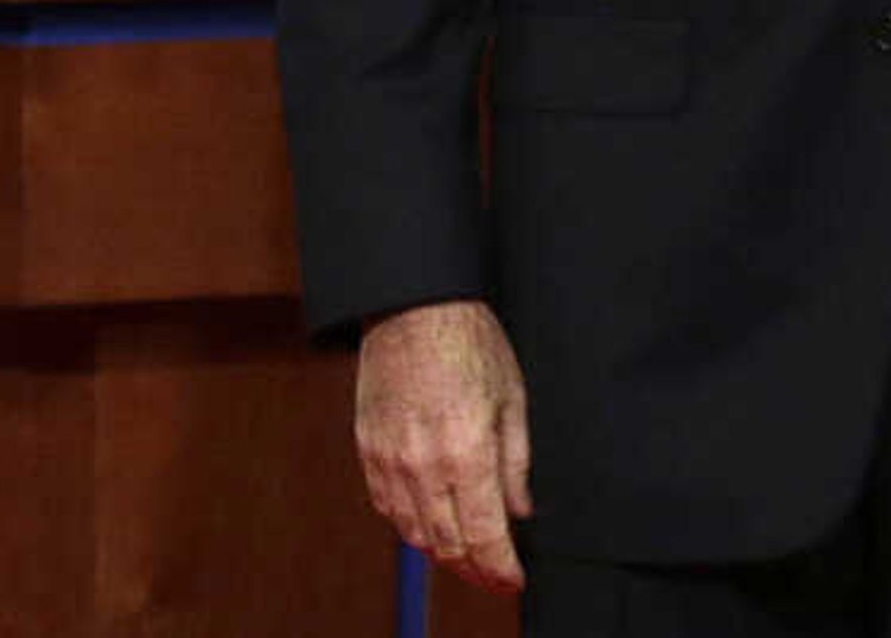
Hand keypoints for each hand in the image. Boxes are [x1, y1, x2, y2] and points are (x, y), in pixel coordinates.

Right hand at [354, 298, 531, 593]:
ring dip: (441, 553)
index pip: (484, 533)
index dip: (499, 567)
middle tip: (495, 577)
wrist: (413, 310)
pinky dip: (411, 526)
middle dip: (473, 568)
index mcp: (467, 451)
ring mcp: (390, 462)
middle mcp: (424, 465)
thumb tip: (521, 510)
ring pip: (414, 532)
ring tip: (467, 559)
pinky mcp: (369, 452)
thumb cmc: (471, 344)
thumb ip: (516, 462)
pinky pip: (387, 508)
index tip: (513, 579)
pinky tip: (430, 526)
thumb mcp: (512, 398)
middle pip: (446, 543)